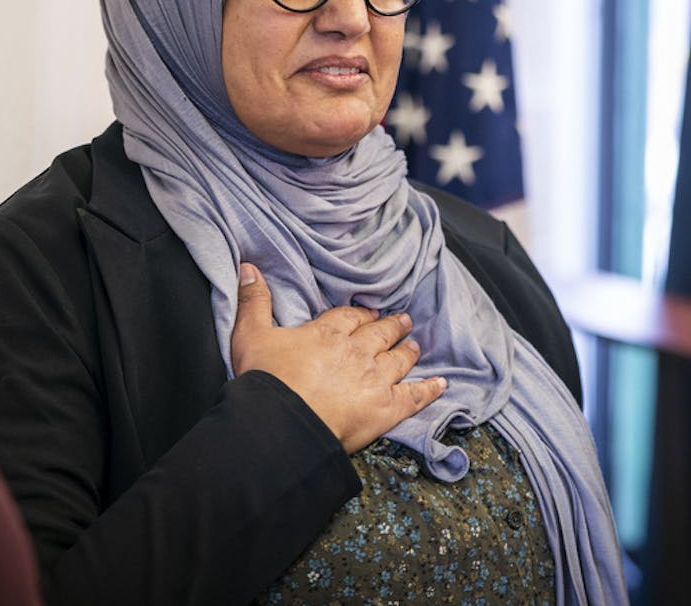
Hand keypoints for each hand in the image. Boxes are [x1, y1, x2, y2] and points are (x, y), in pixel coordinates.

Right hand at [229, 262, 446, 452]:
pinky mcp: (386, 408)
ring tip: (415, 345)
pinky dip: (429, 390)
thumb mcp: (250, 335)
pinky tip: (441, 384)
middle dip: (391, 327)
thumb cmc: (265, 381)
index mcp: (327, 333)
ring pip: (398, 360)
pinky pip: (414, 396)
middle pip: (379, 334)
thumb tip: (249, 267)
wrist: (283, 423)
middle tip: (403, 320)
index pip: (349, 318)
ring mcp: (374, 379)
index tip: (369, 313)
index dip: (361, 315)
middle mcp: (355, 351)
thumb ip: (253, 301)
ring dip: (407, 351)